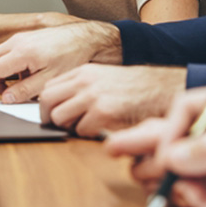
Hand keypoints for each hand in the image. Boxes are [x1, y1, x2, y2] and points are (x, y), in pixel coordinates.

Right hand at [0, 21, 120, 102]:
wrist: (87, 38)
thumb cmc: (73, 56)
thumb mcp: (51, 79)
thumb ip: (26, 90)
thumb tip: (7, 99)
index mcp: (22, 51)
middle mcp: (17, 41)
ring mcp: (20, 38)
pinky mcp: (25, 39)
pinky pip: (4, 53)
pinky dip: (1, 68)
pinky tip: (13, 82)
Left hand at [39, 64, 185, 137]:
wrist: (159, 89)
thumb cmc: (132, 87)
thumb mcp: (102, 78)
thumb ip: (81, 87)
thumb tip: (58, 105)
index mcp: (83, 72)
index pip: (48, 88)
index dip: (46, 105)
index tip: (50, 114)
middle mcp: (84, 82)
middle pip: (47, 102)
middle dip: (49, 118)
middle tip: (61, 125)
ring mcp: (93, 96)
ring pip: (59, 118)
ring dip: (68, 127)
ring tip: (84, 126)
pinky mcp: (103, 113)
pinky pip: (80, 130)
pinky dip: (88, 134)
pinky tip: (101, 129)